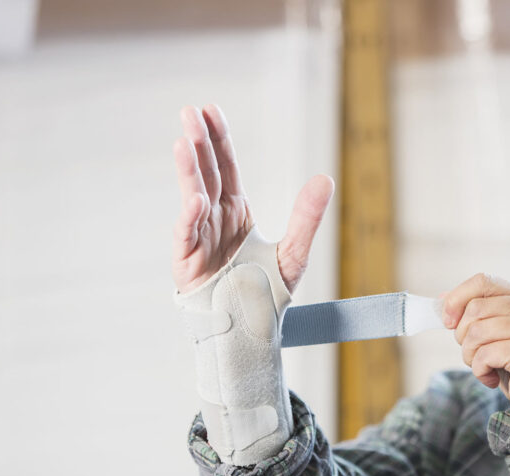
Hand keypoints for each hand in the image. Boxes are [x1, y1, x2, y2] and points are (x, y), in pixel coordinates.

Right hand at [171, 104, 333, 293]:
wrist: (250, 331)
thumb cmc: (266, 294)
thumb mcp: (294, 253)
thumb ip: (307, 218)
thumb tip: (326, 179)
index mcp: (236, 211)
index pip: (225, 167)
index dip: (218, 140)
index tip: (210, 110)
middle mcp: (214, 219)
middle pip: (205, 174)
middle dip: (198, 143)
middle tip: (189, 112)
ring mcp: (199, 238)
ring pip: (192, 197)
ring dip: (188, 171)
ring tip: (184, 143)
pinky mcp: (188, 262)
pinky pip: (188, 235)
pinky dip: (191, 217)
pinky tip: (195, 198)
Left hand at [442, 273, 509, 417]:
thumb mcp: (496, 334)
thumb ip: (475, 314)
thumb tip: (442, 300)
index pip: (483, 281)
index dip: (457, 299)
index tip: (447, 321)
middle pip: (475, 308)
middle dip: (463, 335)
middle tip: (474, 353)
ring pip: (477, 332)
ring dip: (470, 355)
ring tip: (483, 367)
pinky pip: (485, 354)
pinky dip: (480, 370)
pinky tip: (491, 378)